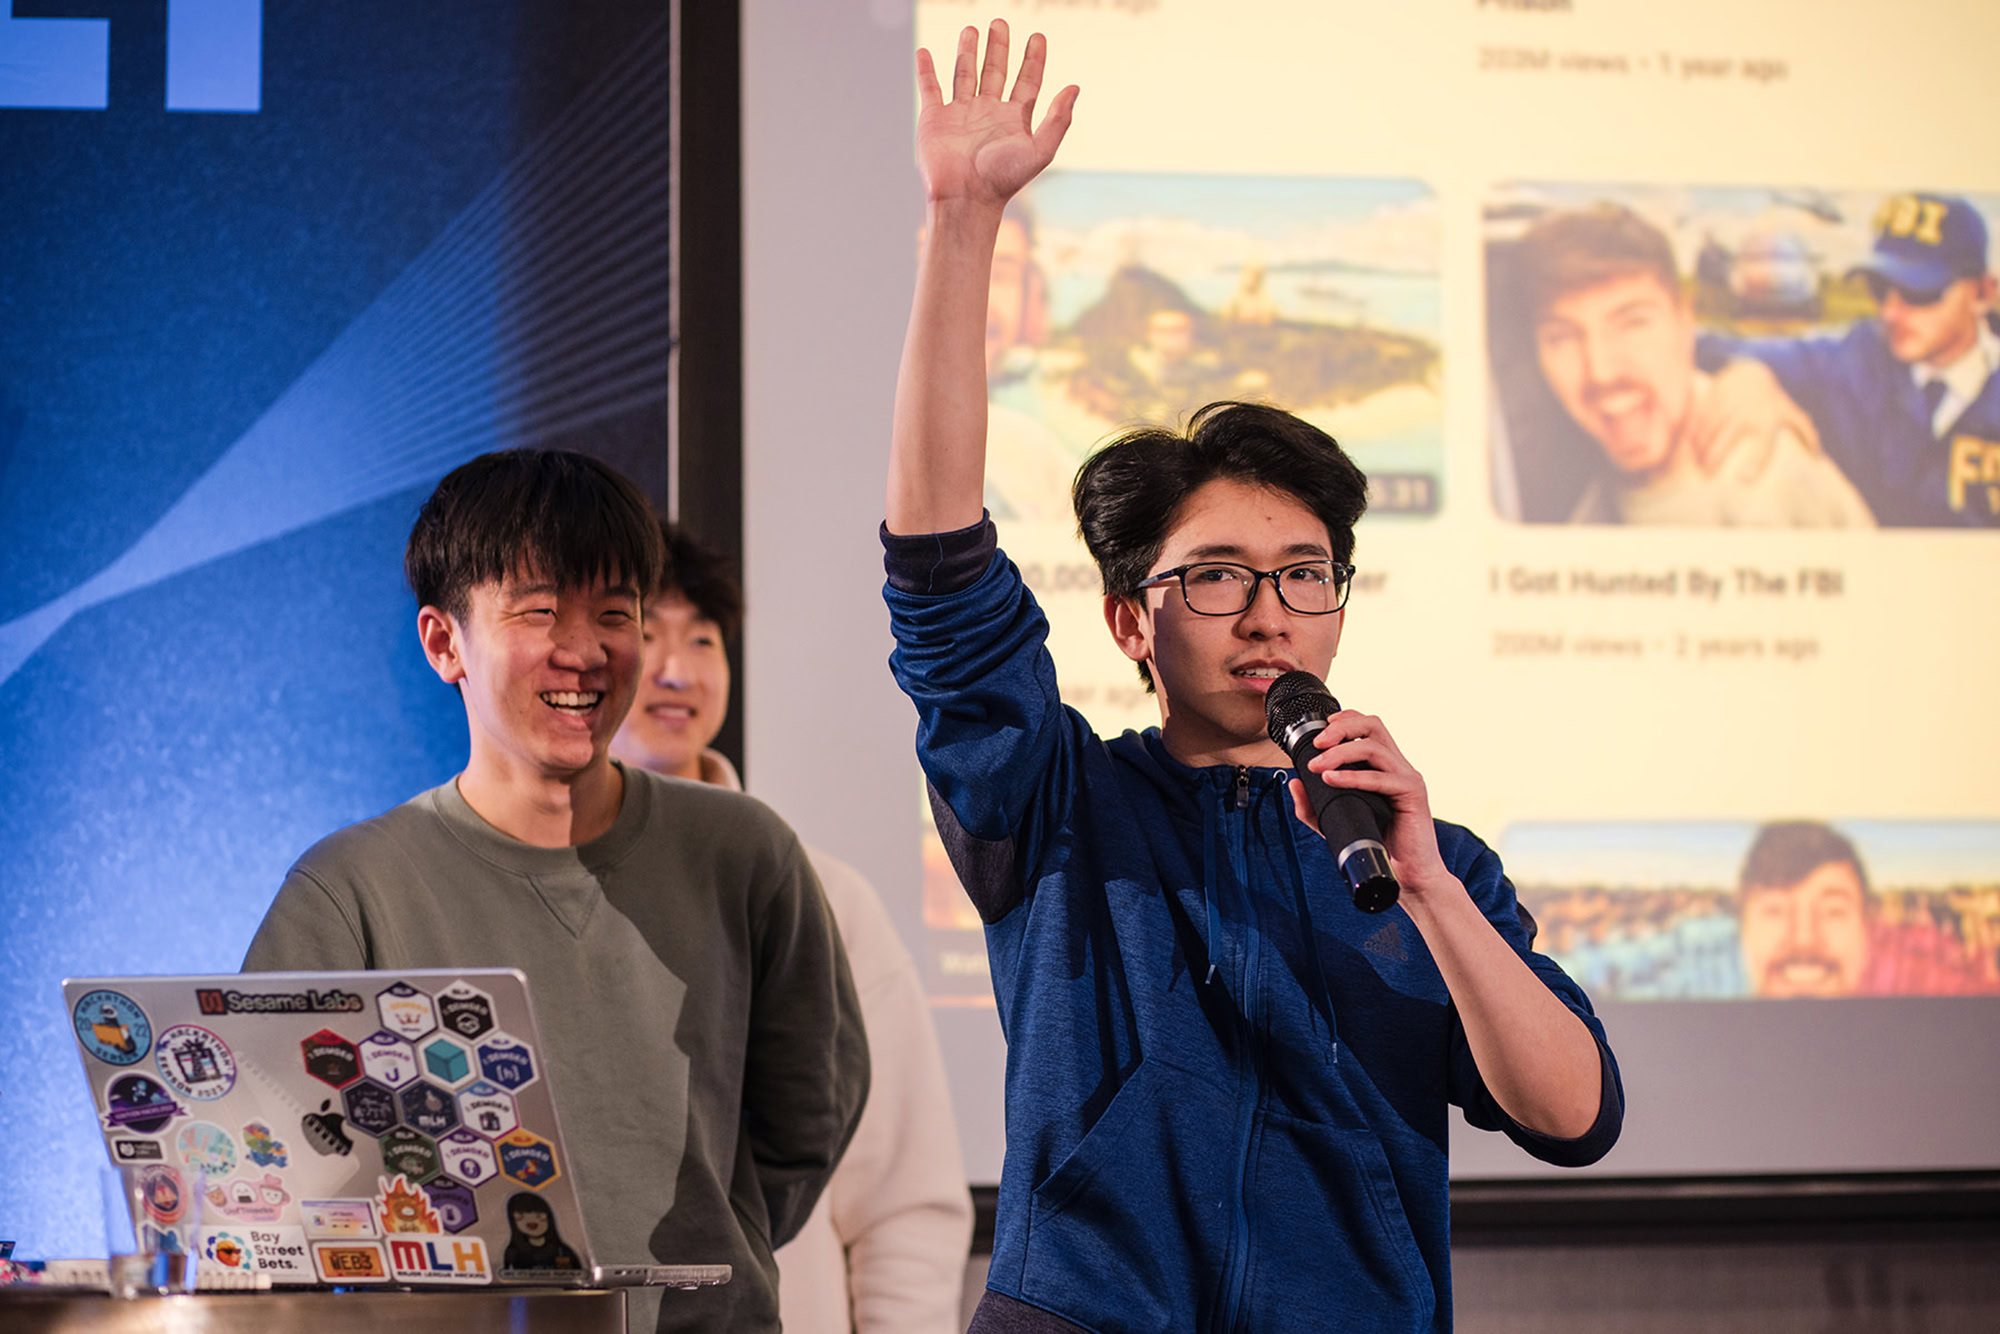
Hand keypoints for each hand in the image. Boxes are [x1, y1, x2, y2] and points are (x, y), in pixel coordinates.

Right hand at [915, 21, 1076, 209]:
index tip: (1037, 37)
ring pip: (965, 74)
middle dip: (998, 47)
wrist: (965, 198)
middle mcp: (987, 113)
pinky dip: (926, 71)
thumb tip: (1075, 88)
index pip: (1027, 81)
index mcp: (1013, 119)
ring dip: (967, 52)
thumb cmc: (1003, 179)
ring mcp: (960, 114)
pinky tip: (924, 53)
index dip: (1033, 59)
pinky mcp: (934, 119)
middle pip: (995, 71)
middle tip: (1000, 22)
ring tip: (971, 29)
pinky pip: (930, 89)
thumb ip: (1059, 119)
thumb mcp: (1040, 149)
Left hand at [1287, 710, 1452, 896]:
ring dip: (1340, 752)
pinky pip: (1381, 778)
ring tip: (1318, 766)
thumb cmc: (1378, 845)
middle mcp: (1398, 766)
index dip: (1345, 719)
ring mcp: (1407, 778)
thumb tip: (1293, 782)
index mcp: (1384, 765)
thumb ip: (1314, 805)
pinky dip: (1353, 776)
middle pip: (1373, 725)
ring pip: (1374, 747)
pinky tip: (1332, 780)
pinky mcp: (1412, 794)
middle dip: (1341, 728)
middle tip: (1317, 743)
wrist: (1409, 875)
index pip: (1368, 727)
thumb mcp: (1338, 822)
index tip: (1320, 730)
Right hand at [1687, 358, 1820, 478]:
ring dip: (1700, 449)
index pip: (1763, 445)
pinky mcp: (1711, 398)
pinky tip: (1690, 448)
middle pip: (1726, 439)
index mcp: (1767, 420)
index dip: (1756, 463)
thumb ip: (1806, 432)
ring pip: (1708, 430)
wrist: (1750, 371)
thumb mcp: (1790, 412)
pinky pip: (1698, 420)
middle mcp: (1745, 412)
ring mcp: (1726, 404)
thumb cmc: (1772, 399)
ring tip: (1697, 466)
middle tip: (1707, 476)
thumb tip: (1817, 456)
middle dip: (1714, 458)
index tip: (1744, 479)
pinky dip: (1692, 435)